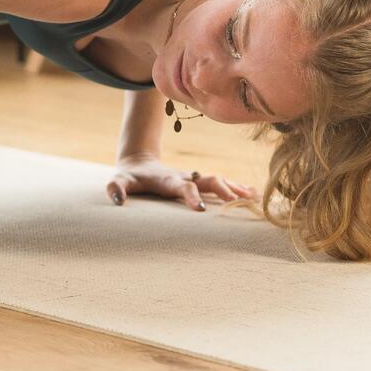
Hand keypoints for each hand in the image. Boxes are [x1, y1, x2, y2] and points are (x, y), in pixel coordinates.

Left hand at [106, 156, 253, 211]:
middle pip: (209, 180)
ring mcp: (194, 178)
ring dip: (235, 188)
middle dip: (224, 191)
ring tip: (255, 197)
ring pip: (219, 180)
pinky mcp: (198, 181)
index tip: (200, 209)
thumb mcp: (119, 181)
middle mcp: (186, 177)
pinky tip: (252, 194)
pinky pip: (221, 183)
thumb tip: (116, 201)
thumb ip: (116, 188)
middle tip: (240, 203)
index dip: (191, 196)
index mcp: (169, 180)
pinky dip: (236, 187)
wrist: (138, 161)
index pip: (183, 186)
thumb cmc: (129, 176)